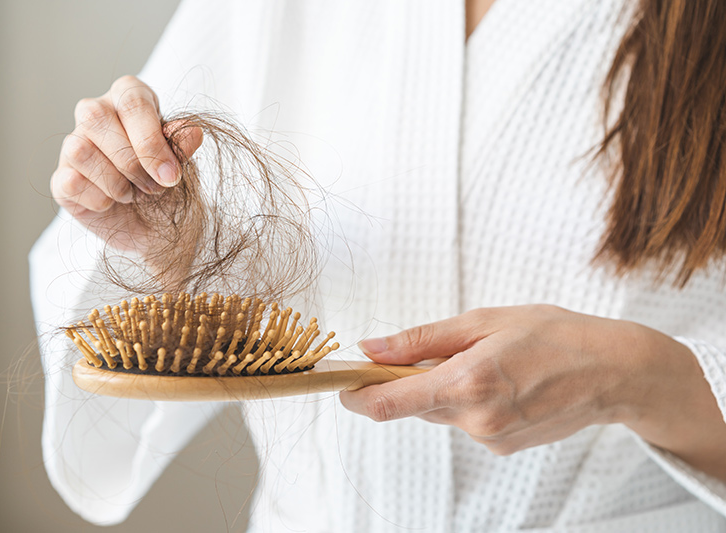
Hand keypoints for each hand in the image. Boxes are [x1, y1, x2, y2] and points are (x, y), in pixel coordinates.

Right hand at [51, 75, 202, 253]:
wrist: (158, 228)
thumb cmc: (168, 185)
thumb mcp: (183, 166)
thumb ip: (182, 147)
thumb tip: (192, 131)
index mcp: (130, 97)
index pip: (132, 101)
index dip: (151, 141)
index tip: (171, 175)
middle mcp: (96, 113)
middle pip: (98, 118)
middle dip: (132, 162)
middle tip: (155, 188)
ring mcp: (73, 144)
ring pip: (80, 149)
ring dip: (116, 183)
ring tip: (133, 194)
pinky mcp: (61, 178)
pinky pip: (71, 182)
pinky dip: (99, 200)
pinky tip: (112, 203)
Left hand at [341, 305, 721, 464]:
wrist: (614, 371)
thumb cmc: (554, 334)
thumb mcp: (483, 321)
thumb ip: (421, 340)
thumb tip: (371, 347)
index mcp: (466, 383)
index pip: (387, 404)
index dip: (355, 394)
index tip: (341, 381)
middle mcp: (475, 419)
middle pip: (412, 405)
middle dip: (407, 380)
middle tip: (432, 349)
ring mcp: (490, 438)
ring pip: (440, 411)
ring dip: (442, 387)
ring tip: (485, 359)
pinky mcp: (502, 447)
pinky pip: (465, 421)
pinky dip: (468, 400)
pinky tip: (502, 381)